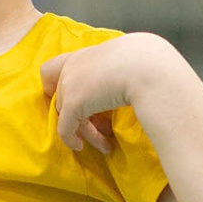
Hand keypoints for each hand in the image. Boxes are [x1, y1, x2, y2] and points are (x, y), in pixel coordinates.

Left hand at [39, 32, 175, 152]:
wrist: (147, 67)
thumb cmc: (147, 63)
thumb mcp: (131, 65)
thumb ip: (120, 73)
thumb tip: (131, 87)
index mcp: (89, 54)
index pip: (55, 67)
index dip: (56, 83)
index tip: (71, 99)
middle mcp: (73, 66)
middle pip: (62, 96)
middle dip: (77, 113)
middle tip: (100, 127)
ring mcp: (70, 83)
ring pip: (66, 114)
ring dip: (85, 132)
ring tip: (104, 144)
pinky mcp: (73, 103)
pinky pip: (65, 128)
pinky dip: (70, 139)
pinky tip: (80, 146)